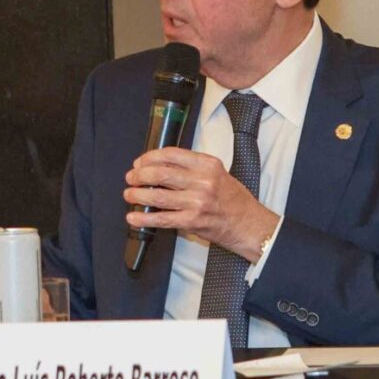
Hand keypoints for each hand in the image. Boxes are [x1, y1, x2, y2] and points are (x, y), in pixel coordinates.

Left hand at [123, 147, 279, 261]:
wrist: (249, 224)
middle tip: (131, 177)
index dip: (150, 157)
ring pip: (158, 195)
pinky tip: (134, 217)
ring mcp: (197, 202)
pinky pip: (162, 218)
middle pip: (161, 173)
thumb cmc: (233, 199)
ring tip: (129, 194)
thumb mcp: (217, 173)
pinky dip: (145, 218)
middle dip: (140, 174)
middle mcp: (203, 181)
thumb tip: (160, 166)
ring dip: (138, 194)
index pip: (172, 154)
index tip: (140, 162)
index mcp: (208, 165)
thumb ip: (192, 168)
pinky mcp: (192, 221)